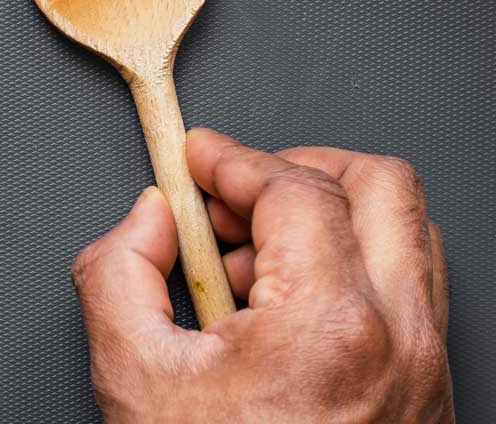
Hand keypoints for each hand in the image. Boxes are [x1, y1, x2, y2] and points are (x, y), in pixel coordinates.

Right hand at [72, 128, 451, 422]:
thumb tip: (151, 219)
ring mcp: (426, 366)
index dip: (233, 159)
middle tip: (238, 191)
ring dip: (328, 218)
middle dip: (299, 168)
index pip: (294, 188)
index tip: (197, 158)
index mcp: (330, 323)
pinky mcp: (430, 392)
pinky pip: (408, 291)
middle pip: (381, 185)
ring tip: (253, 263)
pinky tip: (281, 313)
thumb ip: (120, 270)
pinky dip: (349, 270)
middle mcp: (400, 337)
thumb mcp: (133, 377)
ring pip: (405, 234)